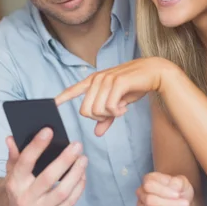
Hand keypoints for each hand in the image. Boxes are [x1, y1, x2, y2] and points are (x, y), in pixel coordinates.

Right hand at [4, 128, 86, 205]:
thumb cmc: (18, 187)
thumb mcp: (11, 171)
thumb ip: (14, 155)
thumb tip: (11, 138)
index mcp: (14, 183)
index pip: (25, 162)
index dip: (37, 146)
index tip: (49, 131)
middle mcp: (26, 198)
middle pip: (48, 178)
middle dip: (64, 160)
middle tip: (77, 145)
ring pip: (62, 191)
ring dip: (76, 173)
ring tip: (83, 158)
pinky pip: (69, 202)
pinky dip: (78, 187)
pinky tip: (82, 174)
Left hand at [55, 57, 172, 135]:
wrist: (154, 73)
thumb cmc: (135, 86)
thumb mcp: (118, 102)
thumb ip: (106, 118)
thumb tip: (96, 133)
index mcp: (94, 81)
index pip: (73, 90)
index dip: (62, 97)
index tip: (52, 104)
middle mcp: (97, 79)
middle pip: (85, 111)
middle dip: (99, 118)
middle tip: (113, 113)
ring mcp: (106, 80)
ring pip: (97, 111)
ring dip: (110, 115)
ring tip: (121, 109)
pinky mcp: (117, 83)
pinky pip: (109, 107)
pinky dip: (117, 113)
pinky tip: (124, 108)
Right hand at [136, 173, 193, 205]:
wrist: (181, 202)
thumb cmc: (179, 191)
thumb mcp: (182, 183)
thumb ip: (178, 182)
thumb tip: (174, 186)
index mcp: (149, 179)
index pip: (150, 185)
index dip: (164, 191)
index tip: (177, 195)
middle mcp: (142, 191)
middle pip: (150, 200)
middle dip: (169, 204)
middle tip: (184, 204)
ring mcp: (141, 205)